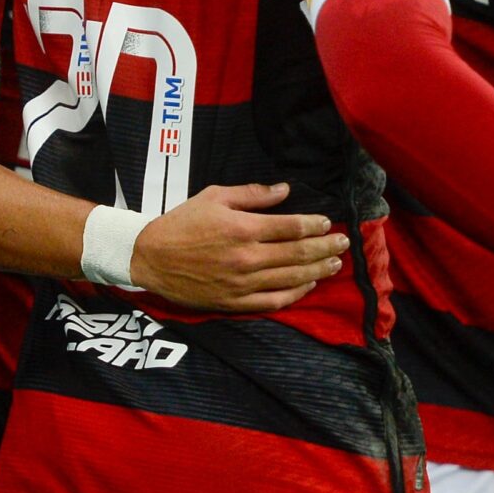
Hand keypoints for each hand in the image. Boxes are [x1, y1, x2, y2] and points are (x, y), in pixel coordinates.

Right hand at [126, 183, 350, 312]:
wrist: (150, 257)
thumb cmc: (182, 222)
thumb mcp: (214, 196)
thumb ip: (252, 194)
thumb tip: (285, 190)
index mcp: (242, 228)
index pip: (291, 227)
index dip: (315, 225)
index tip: (327, 222)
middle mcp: (246, 257)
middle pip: (298, 254)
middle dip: (325, 247)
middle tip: (343, 242)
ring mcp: (242, 283)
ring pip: (291, 279)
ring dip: (317, 271)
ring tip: (334, 264)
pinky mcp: (235, 302)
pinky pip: (273, 301)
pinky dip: (295, 294)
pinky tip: (307, 285)